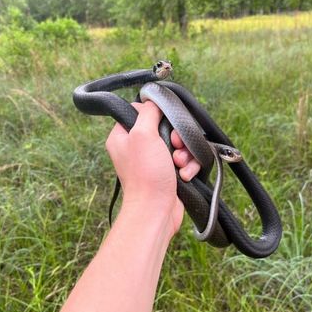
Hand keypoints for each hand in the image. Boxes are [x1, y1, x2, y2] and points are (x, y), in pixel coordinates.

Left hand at [106, 101, 200, 236]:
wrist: (156, 210)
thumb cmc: (146, 174)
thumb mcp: (142, 134)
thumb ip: (147, 113)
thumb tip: (152, 102)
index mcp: (123, 136)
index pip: (139, 112)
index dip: (155, 115)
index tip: (163, 123)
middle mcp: (137, 147)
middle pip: (164, 127)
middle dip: (175, 137)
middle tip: (174, 145)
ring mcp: (154, 161)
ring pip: (178, 144)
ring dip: (184, 153)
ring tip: (180, 164)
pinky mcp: (169, 172)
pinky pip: (185, 160)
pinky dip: (188, 166)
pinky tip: (184, 175)